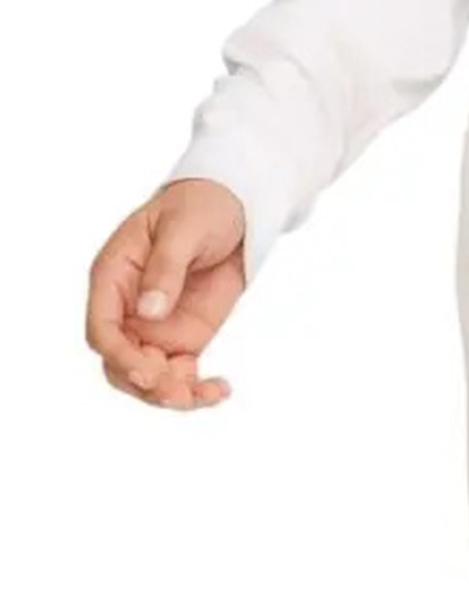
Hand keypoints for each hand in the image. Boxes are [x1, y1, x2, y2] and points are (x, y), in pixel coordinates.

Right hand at [86, 180, 245, 410]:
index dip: (120, 358)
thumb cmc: (199, 208)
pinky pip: (180, 375)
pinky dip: (198, 390)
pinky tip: (222, 389)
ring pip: (148, 378)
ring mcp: (155, 327)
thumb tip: (148, 311)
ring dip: (173, 395)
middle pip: (120, 364)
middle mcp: (128, 308)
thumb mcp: (183, 229)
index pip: (102, 330)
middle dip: (146, 385)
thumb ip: (165, 269)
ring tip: (210, 393)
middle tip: (181, 391)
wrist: (233, 211)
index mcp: (114, 277)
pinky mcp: (184, 338)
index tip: (149, 374)